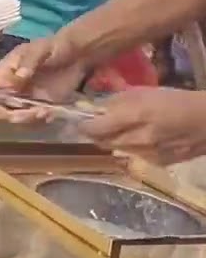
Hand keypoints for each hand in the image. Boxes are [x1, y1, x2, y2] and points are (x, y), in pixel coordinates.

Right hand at [0, 36, 87, 122]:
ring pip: (13, 118)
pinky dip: (39, 121)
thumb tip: (13, 81)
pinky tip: (51, 112)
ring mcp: (22, 100)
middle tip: (33, 112)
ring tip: (46, 111)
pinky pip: (31, 122)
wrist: (78, 55)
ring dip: (27, 119)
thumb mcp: (41, 49)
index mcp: (1, 74)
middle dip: (10, 115)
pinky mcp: (37, 107)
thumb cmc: (54, 47)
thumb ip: (28, 63)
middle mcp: (7, 89)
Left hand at [77, 88, 205, 164]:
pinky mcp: (158, 164)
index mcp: (135, 116)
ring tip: (122, 130)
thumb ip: (116, 101)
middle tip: (98, 125)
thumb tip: (94, 108)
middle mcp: (139, 139)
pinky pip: (133, 157)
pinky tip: (140, 140)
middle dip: (96, 134)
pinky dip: (131, 149)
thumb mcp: (144, 93)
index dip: (84, 126)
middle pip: (102, 142)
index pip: (95, 128)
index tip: (81, 121)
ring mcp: (148, 154)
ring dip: (113, 141)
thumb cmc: (175, 101)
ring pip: (116, 150)